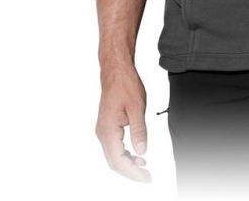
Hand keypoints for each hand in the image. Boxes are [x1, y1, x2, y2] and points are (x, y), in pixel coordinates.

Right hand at [95, 62, 151, 181]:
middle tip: (146, 176)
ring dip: (127, 163)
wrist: (116, 71)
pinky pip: (114, 146)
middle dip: (130, 171)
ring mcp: (103, 129)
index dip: (132, 172)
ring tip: (143, 166)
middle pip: (114, 161)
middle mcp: (102, 132)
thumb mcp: (137, 108)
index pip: (118, 160)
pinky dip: (124, 153)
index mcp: (108, 130)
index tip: (145, 177)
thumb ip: (139, 131)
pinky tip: (136, 153)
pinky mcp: (107, 126)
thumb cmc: (125, 84)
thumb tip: (141, 151)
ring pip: (113, 155)